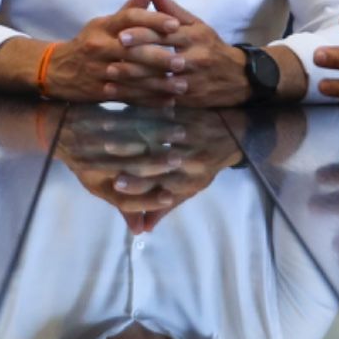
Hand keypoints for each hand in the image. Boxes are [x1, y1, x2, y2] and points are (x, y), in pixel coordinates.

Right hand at [35, 0, 184, 102]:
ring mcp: (98, 71)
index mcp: (103, 27)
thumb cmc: (88, 43)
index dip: (153, 20)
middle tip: (183, 61)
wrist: (56, 70)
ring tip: (182, 85)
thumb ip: (131, 7)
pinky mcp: (99, 91)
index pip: (129, 19)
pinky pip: (128, 96)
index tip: (175, 25)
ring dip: (159, 83)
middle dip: (159, 57)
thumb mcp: (104, 23)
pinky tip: (167, 101)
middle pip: (132, 51)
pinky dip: (149, 100)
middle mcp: (99, 47)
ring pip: (133, 77)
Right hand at [58, 110, 245, 230]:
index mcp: (188, 181)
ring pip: (158, 136)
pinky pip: (166, 114)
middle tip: (105, 154)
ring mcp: (190, 137)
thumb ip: (163, 208)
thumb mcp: (189, 189)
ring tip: (109, 128)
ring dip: (133, 131)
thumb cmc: (206, 167)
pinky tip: (127, 109)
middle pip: (157, 161)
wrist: (233, 135)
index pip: (160, 187)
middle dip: (130, 158)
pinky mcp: (189, 116)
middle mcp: (191, 160)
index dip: (138, 186)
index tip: (115, 184)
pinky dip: (146, 111)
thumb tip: (141, 230)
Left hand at [100, 0, 249, 107]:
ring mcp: (192, 81)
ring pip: (159, 82)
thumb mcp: (196, 24)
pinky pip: (162, 98)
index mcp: (194, 37)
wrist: (239, 77)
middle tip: (110, 58)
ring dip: (134, 81)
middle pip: (161, 59)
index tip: (121, 34)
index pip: (165, 34)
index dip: (143, 34)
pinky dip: (142, 98)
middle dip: (134, 59)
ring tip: (110, 77)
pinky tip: (124, 96)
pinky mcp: (189, 99)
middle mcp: (194, 58)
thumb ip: (171, 9)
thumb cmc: (211, 46)